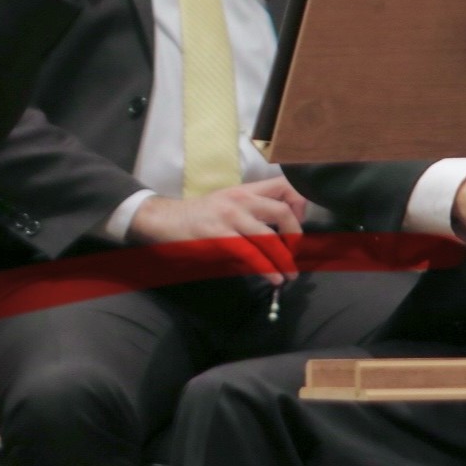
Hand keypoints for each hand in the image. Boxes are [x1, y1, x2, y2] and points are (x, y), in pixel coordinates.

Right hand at [127, 177, 310, 284]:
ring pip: (269, 237)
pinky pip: (251, 254)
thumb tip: (280, 237)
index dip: (300, 203)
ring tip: (289, 275)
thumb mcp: (227, 205)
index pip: (284, 186)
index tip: (299, 223)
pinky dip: (267, 269)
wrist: (165, 219)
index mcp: (245, 190)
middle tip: (295, 252)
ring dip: (285, 260)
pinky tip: (273, 278)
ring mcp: (229, 217)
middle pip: (283, 211)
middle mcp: (240, 200)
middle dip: (296, 236)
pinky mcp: (219, 236)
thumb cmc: (198, 215)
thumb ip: (253, 214)